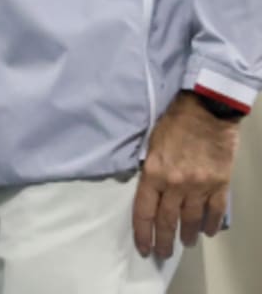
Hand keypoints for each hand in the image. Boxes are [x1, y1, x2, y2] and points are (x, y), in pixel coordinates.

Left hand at [132, 92, 240, 259]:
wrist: (206, 109)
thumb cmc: (174, 121)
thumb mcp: (151, 142)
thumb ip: (150, 167)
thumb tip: (148, 188)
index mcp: (154, 172)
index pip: (144, 211)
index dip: (143, 232)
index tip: (144, 247)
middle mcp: (175, 184)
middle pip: (167, 220)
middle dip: (164, 240)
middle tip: (163, 253)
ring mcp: (200, 186)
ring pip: (191, 220)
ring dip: (187, 235)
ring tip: (184, 243)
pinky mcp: (220, 184)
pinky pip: (215, 211)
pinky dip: (210, 224)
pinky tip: (207, 231)